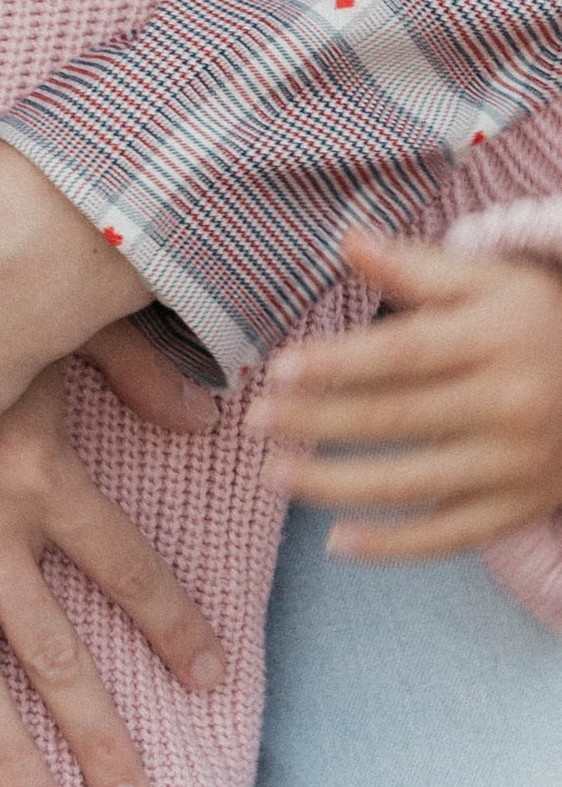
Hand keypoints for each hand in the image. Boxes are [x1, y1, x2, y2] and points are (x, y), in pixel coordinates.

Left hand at [250, 230, 561, 559]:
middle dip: (317, 421)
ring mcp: (513, 465)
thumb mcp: (490, 281)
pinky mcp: (518, 508)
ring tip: (272, 475)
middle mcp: (506, 405)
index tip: (278, 370)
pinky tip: (336, 542)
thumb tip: (347, 240)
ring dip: (336, 484)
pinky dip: (394, 546)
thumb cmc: (538, 321)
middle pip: (396, 418)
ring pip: (412, 483)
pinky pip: (450, 536)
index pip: (401, 354)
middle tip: (254, 421)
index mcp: (492, 340)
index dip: (337, 363)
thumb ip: (415, 267)